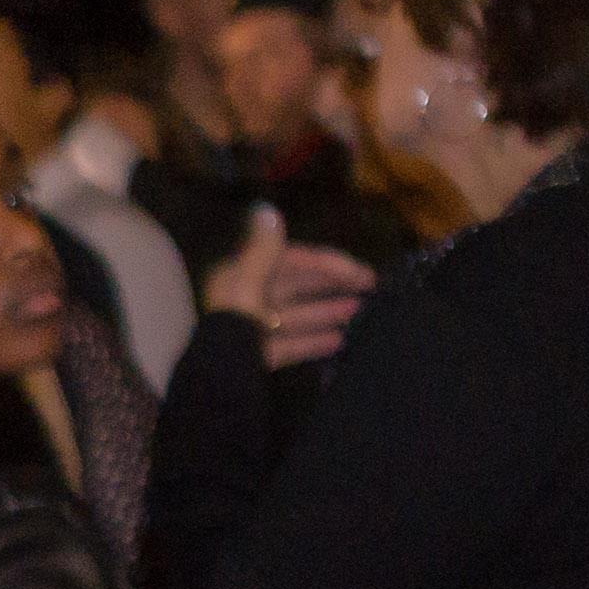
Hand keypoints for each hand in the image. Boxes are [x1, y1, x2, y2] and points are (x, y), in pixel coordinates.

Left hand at [199, 205, 372, 369]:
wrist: (217, 378)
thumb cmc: (233, 325)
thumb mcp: (247, 284)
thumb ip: (262, 250)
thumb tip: (267, 210)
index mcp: (240, 278)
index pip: (292, 262)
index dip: (327, 265)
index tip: (361, 273)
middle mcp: (244, 299)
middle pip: (295, 287)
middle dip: (331, 286)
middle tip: (372, 289)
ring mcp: (250, 330)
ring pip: (294, 316)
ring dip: (327, 312)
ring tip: (361, 313)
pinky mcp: (256, 356)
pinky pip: (287, 345)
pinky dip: (311, 342)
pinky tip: (338, 342)